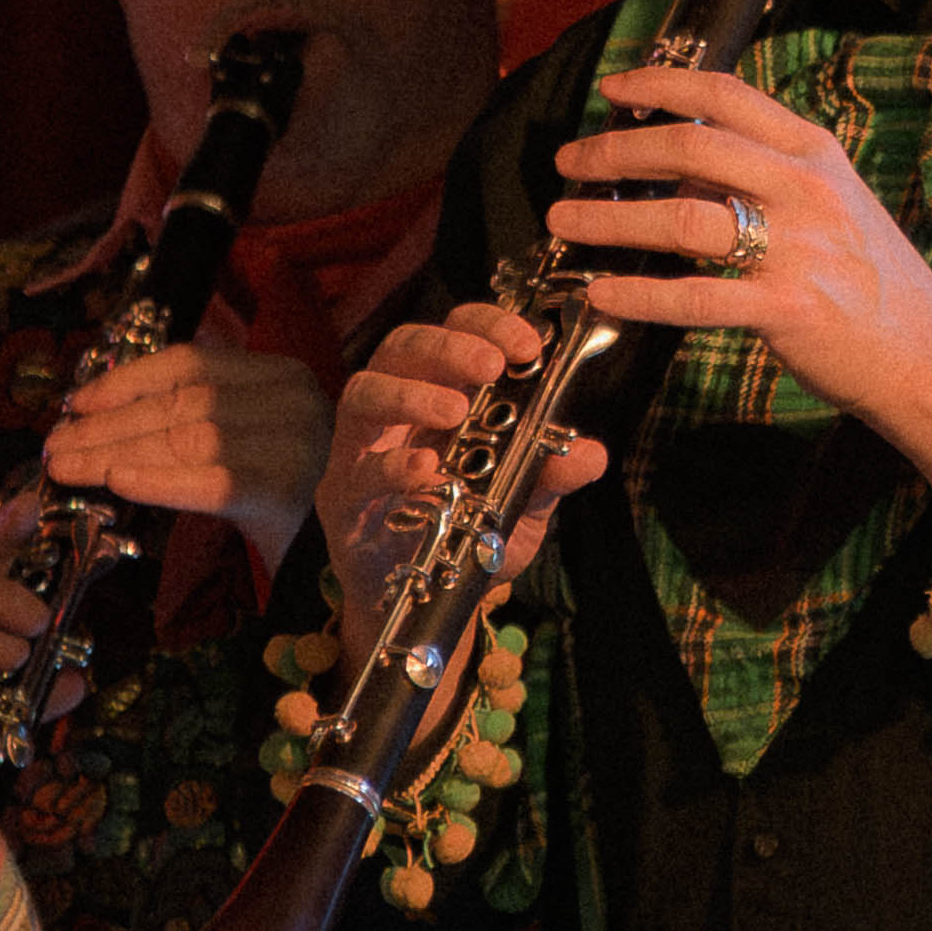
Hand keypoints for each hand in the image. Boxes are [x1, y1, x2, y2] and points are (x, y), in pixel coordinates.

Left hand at [41, 342, 328, 552]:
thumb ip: (196, 419)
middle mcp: (294, 399)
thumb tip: (101, 419)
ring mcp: (297, 442)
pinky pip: (212, 482)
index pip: (192, 364)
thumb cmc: (289, 503)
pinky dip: (160, 482)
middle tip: (56, 447)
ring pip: (190, 439)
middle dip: (109, 425)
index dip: (127, 381)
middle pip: (183, 403)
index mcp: (281, 376)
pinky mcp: (290, 490)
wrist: (346, 561)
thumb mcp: (250, 444)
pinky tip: (118, 484)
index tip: (77, 404)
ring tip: (68, 469)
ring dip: (118, 453)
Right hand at [320, 314, 601, 666]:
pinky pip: (355, 471)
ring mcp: (360, 452)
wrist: (423, 604)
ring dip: (411, 394)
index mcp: (440, 396)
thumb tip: (590, 454)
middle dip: (447, 348)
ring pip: (362, 394)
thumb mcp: (518, 506)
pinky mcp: (341, 499)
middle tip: (491, 366)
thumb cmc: (464, 536)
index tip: (528, 344)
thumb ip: (548, 477)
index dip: (486, 326)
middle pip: (401, 348)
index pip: (453, 334)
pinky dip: (391, 468)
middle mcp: (395, 413)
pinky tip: (427, 475)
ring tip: (454, 410)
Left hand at [545, 69, 931, 516]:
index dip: (661, 84)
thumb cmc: (870, 278)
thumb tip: (680, 156)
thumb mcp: (833, 200)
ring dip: (611, 218)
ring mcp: (798, 248)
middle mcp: (806, 189)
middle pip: (689, 148)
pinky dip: (640, 295)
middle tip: (569, 161)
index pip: (726, 96)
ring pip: (682, 218)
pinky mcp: (788, 309)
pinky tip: (601, 293)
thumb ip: (765, 172)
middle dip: (615, 150)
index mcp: (814, 153)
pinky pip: (696, 297)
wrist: (925, 353)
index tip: (613, 87)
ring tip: (564, 220)